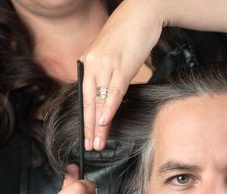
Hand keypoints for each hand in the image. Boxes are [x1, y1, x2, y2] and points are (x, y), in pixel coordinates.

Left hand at [80, 0, 163, 150]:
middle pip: (88, 102)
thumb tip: (107, 92)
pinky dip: (109, 108)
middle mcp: (93, 65)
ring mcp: (106, 65)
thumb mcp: (111, 55)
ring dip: (98, 125)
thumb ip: (105, 72)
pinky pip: (114, 91)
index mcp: (88, 64)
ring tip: (98, 142)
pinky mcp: (121, 65)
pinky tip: (105, 121)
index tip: (86, 135)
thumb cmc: (129, 34)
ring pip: (99, 101)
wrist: (142, 13)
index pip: (84, 97)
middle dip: (88, 127)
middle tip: (89, 146)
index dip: (85, 119)